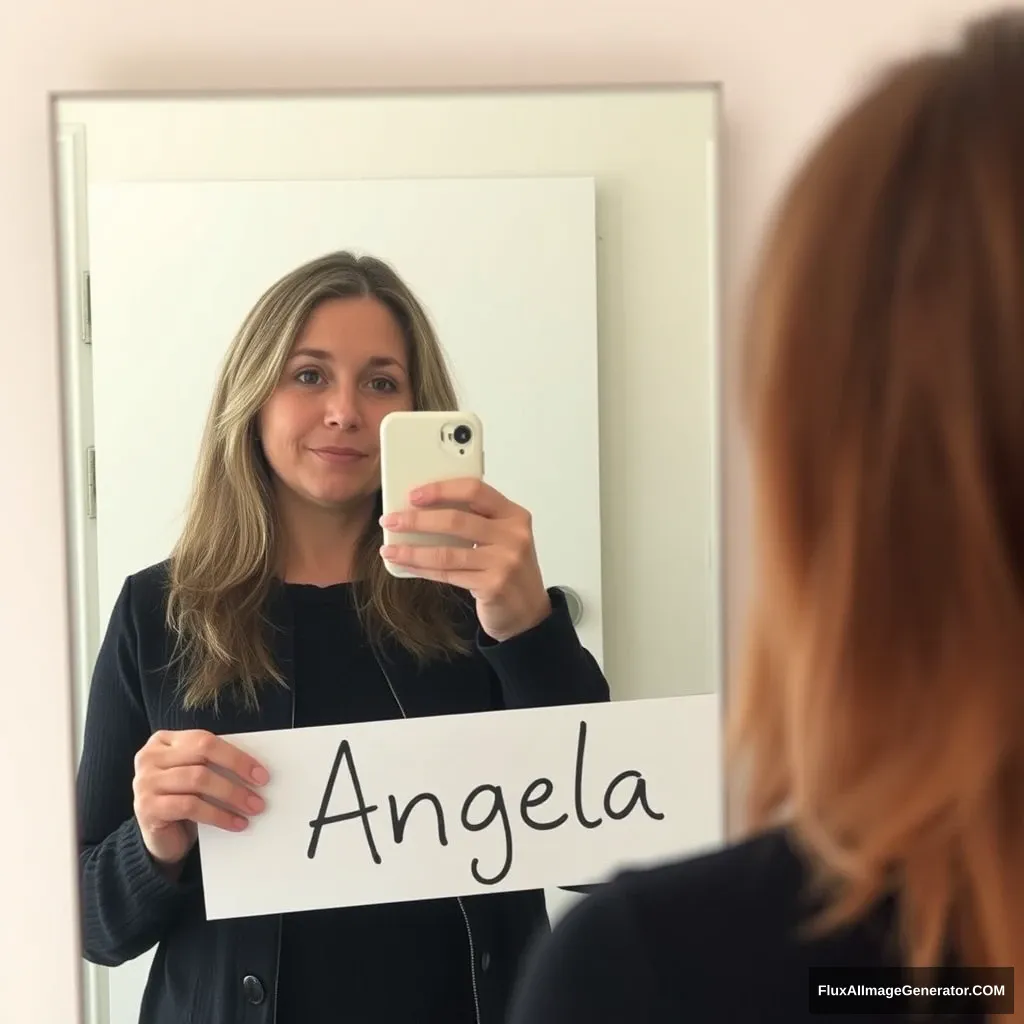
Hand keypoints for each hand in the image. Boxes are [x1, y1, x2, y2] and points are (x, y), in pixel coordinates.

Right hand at [132, 729, 269, 870]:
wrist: (159, 837)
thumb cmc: (183, 800)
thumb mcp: (197, 775)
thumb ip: (214, 764)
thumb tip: (255, 768)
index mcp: (164, 741)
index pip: (205, 740)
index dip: (236, 755)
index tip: (261, 773)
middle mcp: (150, 757)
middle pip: (202, 755)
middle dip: (236, 772)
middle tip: (260, 790)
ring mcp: (145, 782)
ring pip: (198, 780)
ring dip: (231, 795)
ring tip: (252, 808)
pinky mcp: (146, 807)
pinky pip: (189, 806)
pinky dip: (218, 815)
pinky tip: (235, 823)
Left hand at [379, 477, 551, 641]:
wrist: (529, 613)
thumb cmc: (507, 570)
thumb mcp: (501, 538)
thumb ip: (475, 521)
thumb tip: (423, 510)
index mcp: (514, 515)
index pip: (475, 490)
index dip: (441, 490)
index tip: (413, 494)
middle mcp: (513, 536)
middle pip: (456, 520)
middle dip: (417, 520)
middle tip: (391, 520)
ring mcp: (505, 562)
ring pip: (447, 552)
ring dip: (412, 550)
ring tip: (390, 549)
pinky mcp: (493, 585)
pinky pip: (447, 574)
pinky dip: (422, 569)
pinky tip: (406, 565)